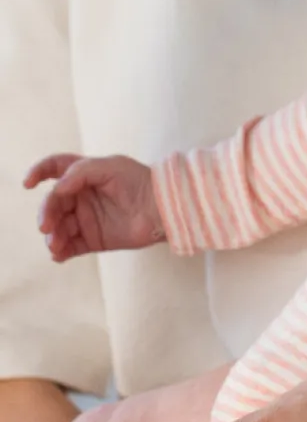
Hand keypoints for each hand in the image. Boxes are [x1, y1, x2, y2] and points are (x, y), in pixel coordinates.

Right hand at [25, 152, 162, 259]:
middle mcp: (81, 197)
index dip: (38, 172)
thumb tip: (57, 188)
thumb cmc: (140, 181)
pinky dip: (61, 252)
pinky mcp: (93, 240)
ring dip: (52, 236)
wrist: (163, 208)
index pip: (54, 169)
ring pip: (58, 228)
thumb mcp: (111, 167)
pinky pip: (70, 248)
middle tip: (46, 225)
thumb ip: (81, 172)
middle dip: (46, 213)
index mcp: (83, 175)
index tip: (28, 183)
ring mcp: (86, 219)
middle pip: (53, 203)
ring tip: (56, 244)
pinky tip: (59, 254)